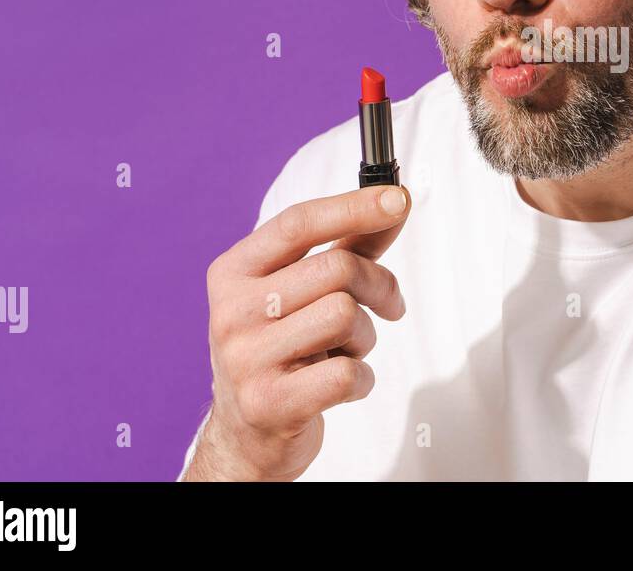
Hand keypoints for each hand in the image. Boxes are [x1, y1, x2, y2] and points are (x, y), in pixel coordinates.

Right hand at [183, 185, 410, 480]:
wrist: (246, 433)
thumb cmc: (280, 349)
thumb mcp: (301, 291)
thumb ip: (349, 245)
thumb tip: (395, 202)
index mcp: (234, 272)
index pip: (299, 223)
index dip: (354, 206)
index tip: (400, 198)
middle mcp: (232, 311)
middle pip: (337, 269)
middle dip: (379, 285)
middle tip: (388, 305)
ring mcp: (245, 359)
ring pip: (346, 316)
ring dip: (366, 336)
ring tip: (346, 349)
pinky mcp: (268, 404)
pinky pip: (347, 373)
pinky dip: (362, 378)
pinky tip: (342, 383)